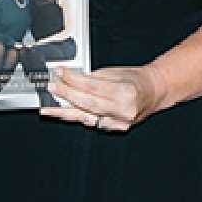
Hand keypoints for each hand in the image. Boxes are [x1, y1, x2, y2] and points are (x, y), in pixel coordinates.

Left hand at [45, 65, 163, 131]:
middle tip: (51, 87)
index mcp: (125, 92)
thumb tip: (69, 78)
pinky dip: (76, 117)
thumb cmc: (136, 80)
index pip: (92, 86)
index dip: (72, 79)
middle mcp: (123, 110)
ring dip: (64, 112)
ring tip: (48, 108)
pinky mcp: (115, 129)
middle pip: (87, 103)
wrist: (153, 92)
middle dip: (66, 95)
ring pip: (86, 116)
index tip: (59, 73)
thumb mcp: (114, 72)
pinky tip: (63, 115)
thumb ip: (92, 78)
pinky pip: (91, 123)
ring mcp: (119, 122)